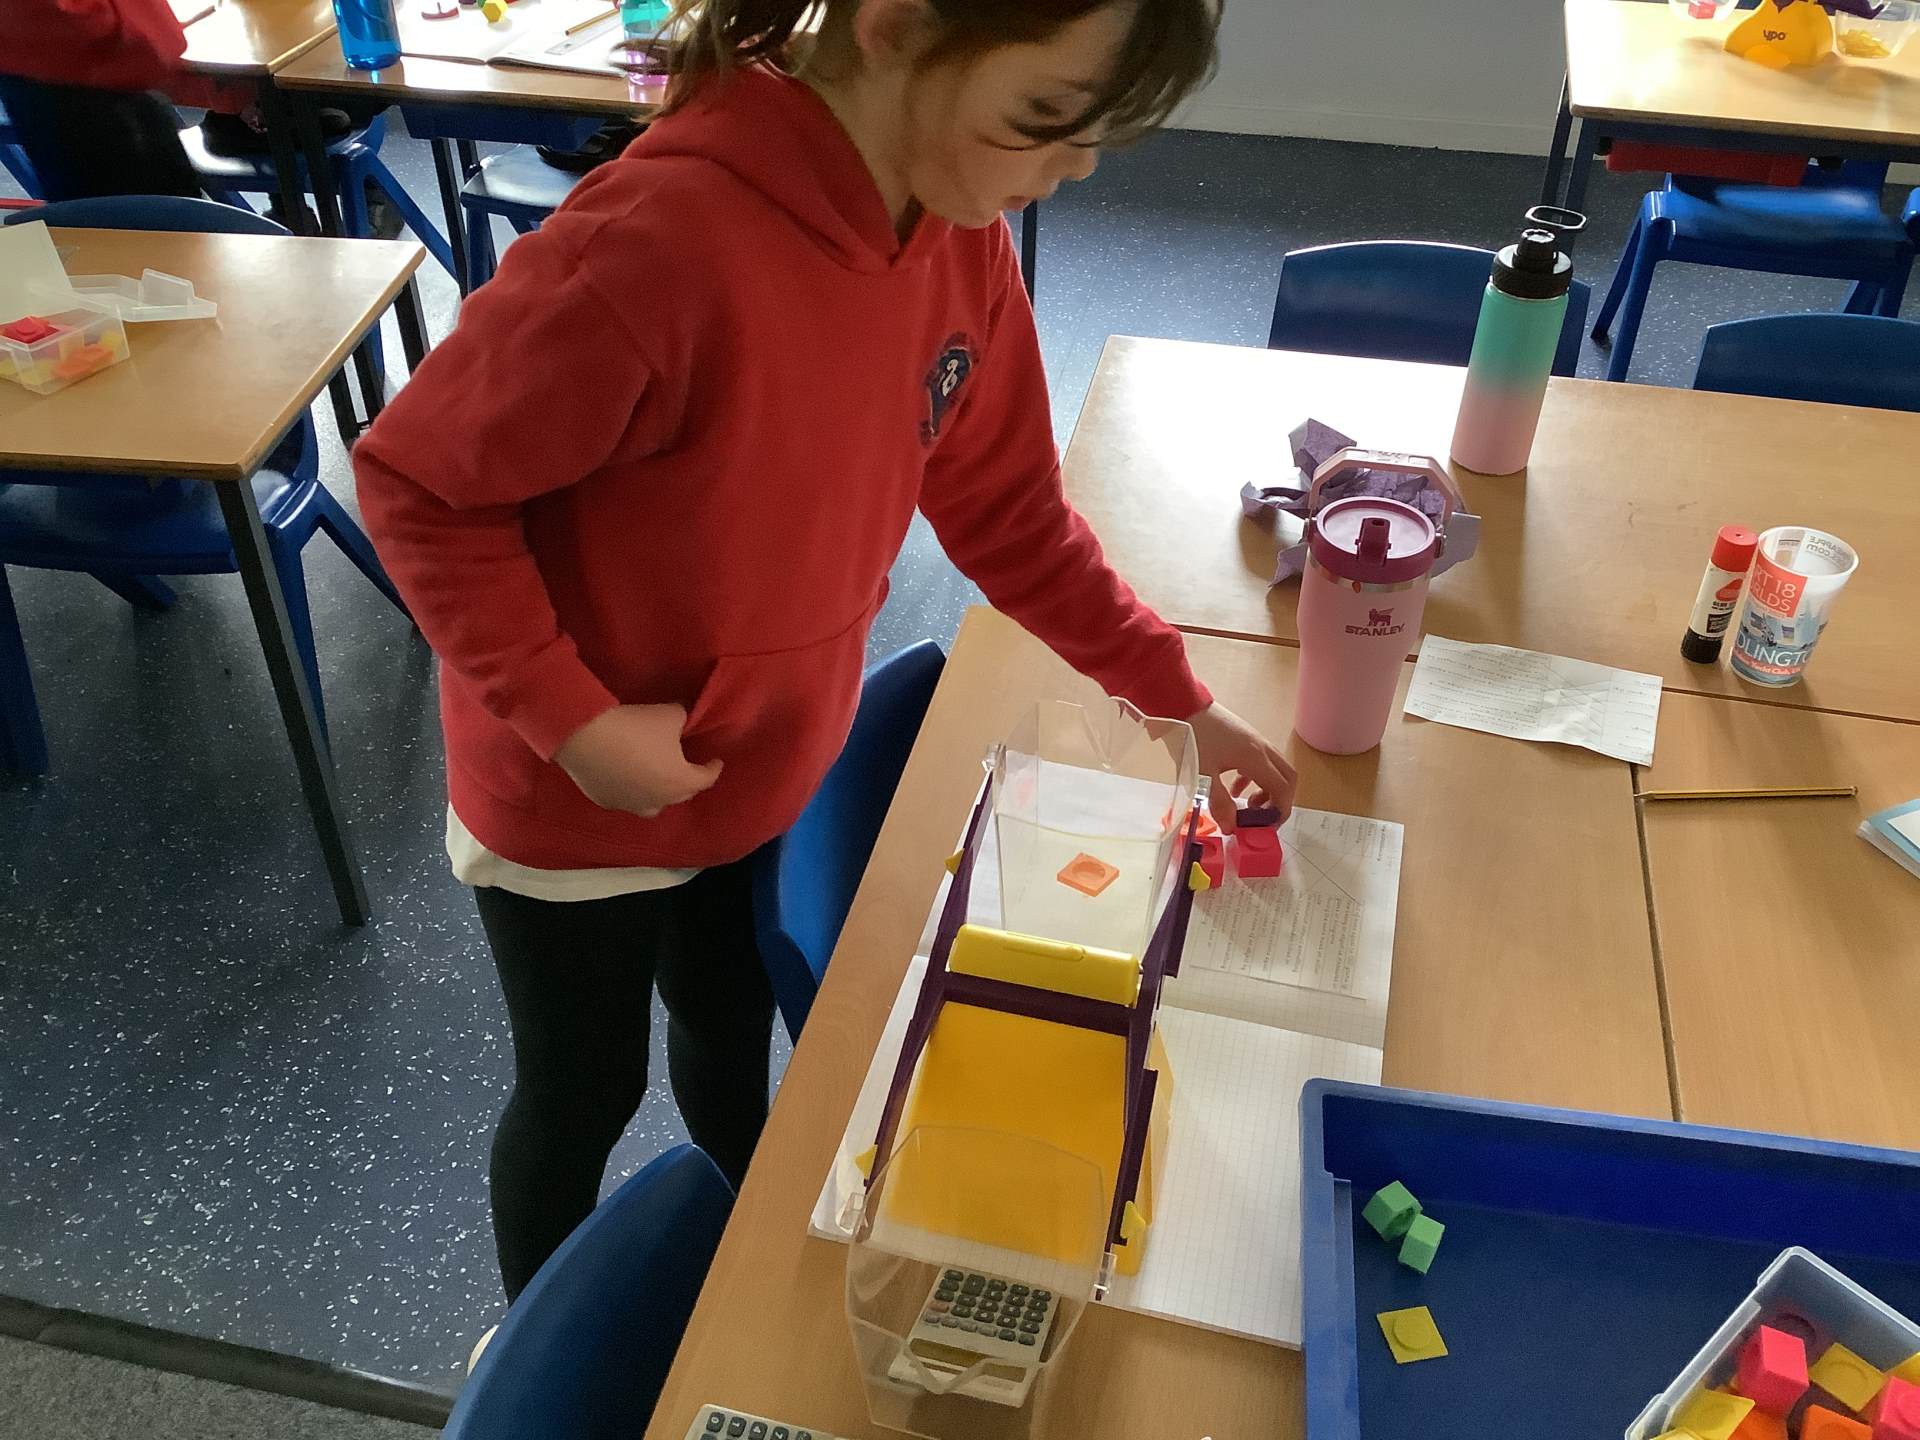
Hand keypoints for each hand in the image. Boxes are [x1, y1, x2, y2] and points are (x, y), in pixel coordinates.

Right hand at [553, 704, 722, 818]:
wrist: (587, 738)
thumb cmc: (638, 727)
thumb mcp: (670, 715)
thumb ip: (682, 720)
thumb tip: (680, 721)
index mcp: (680, 781)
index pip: (706, 779)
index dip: (713, 769)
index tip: (715, 762)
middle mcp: (658, 800)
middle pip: (680, 795)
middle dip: (687, 782)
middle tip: (687, 767)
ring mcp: (630, 805)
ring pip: (651, 804)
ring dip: (658, 793)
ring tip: (656, 779)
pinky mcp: (605, 801)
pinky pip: (625, 799)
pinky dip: (630, 789)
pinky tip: (626, 777)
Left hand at [1184, 702, 1297, 830]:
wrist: (1181, 704)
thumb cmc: (1193, 738)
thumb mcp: (1203, 774)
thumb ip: (1219, 802)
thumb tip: (1231, 827)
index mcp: (1256, 758)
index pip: (1283, 789)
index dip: (1280, 811)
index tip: (1265, 827)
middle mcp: (1262, 748)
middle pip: (1287, 778)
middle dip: (1279, 801)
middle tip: (1261, 818)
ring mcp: (1255, 741)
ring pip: (1275, 770)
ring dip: (1267, 790)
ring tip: (1246, 806)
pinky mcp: (1245, 738)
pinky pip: (1261, 762)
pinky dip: (1255, 779)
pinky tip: (1234, 788)